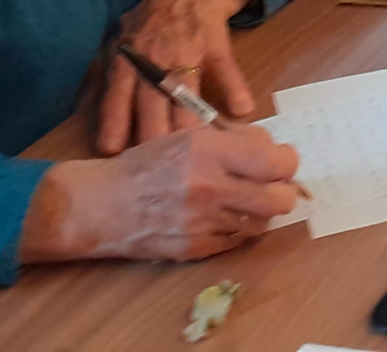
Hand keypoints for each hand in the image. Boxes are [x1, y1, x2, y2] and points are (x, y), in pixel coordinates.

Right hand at [21, 123, 300, 263]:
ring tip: (243, 200)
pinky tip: (221, 217)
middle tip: (272, 185)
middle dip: (283, 191)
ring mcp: (202, 223)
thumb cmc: (146, 165)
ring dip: (260, 211)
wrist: (100, 205)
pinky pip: (237, 241)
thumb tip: (274, 148)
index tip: (281, 161)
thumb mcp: (188, 136)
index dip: (286, 162)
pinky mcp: (195, 249)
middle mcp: (208, 187)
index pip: (277, 163)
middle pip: (280, 199)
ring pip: (262, 222)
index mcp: (208, 152)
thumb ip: (234, 140)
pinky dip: (236, 229)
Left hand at [97, 0, 256, 155]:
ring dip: (190, 125)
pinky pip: (225, 70)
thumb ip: (114, 77)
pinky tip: (242, 111)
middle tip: (160, 171)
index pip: (117, 98)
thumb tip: (105, 120)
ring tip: (196, 155)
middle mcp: (154, 58)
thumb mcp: (121, 40)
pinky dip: (235, 89)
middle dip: (154, 137)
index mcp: (128, 59)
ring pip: (186, 95)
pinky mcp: (215, 45)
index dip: (115, 126)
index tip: (114, 153)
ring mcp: (186, 51)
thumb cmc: (153, 18)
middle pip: (151, 104)